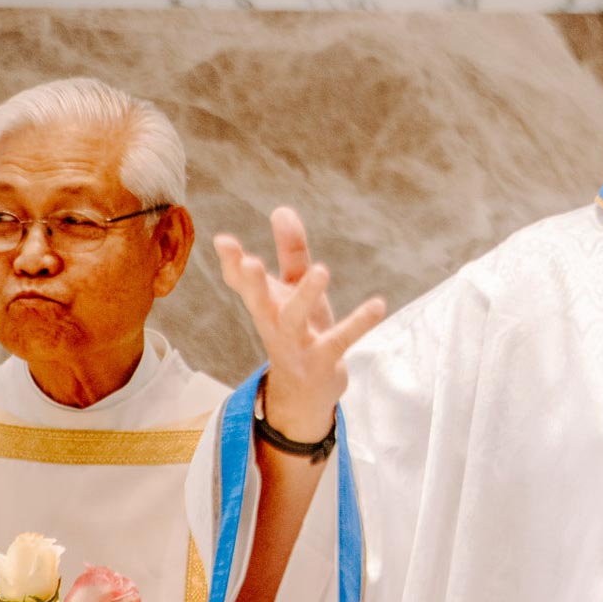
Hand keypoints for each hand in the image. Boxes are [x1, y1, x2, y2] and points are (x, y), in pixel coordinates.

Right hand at [214, 206, 385, 445]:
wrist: (306, 392)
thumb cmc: (297, 330)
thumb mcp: (293, 291)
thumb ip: (290, 251)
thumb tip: (282, 209)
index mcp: (266, 304)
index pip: (242, 282)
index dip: (232, 262)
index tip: (223, 240)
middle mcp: (275, 323)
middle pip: (258, 302)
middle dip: (252, 283)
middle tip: (249, 261)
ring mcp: (297, 344)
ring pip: (296, 319)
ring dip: (306, 295)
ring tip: (322, 270)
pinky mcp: (324, 360)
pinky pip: (341, 339)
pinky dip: (360, 322)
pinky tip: (379, 304)